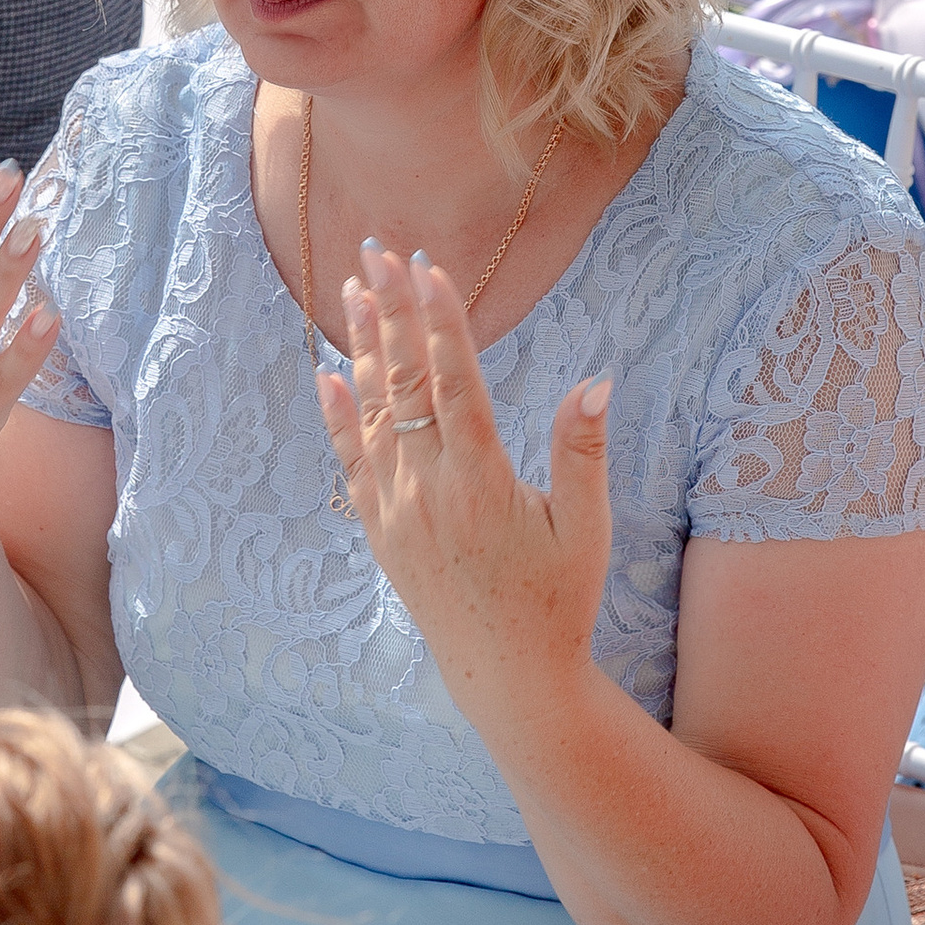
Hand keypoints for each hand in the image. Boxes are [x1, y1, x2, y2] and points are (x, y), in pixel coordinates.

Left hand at [320, 241, 611, 726]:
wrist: (509, 676)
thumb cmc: (559, 599)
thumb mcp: (586, 528)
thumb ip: (582, 451)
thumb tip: (596, 382)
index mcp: (482, 482)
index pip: (454, 382)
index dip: (439, 320)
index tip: (427, 266)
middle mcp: (430, 491)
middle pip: (404, 382)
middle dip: (392, 310)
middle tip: (379, 249)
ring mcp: (398, 512)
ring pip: (374, 413)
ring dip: (363, 346)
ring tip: (354, 288)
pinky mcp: (381, 532)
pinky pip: (352, 462)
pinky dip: (339, 415)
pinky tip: (328, 373)